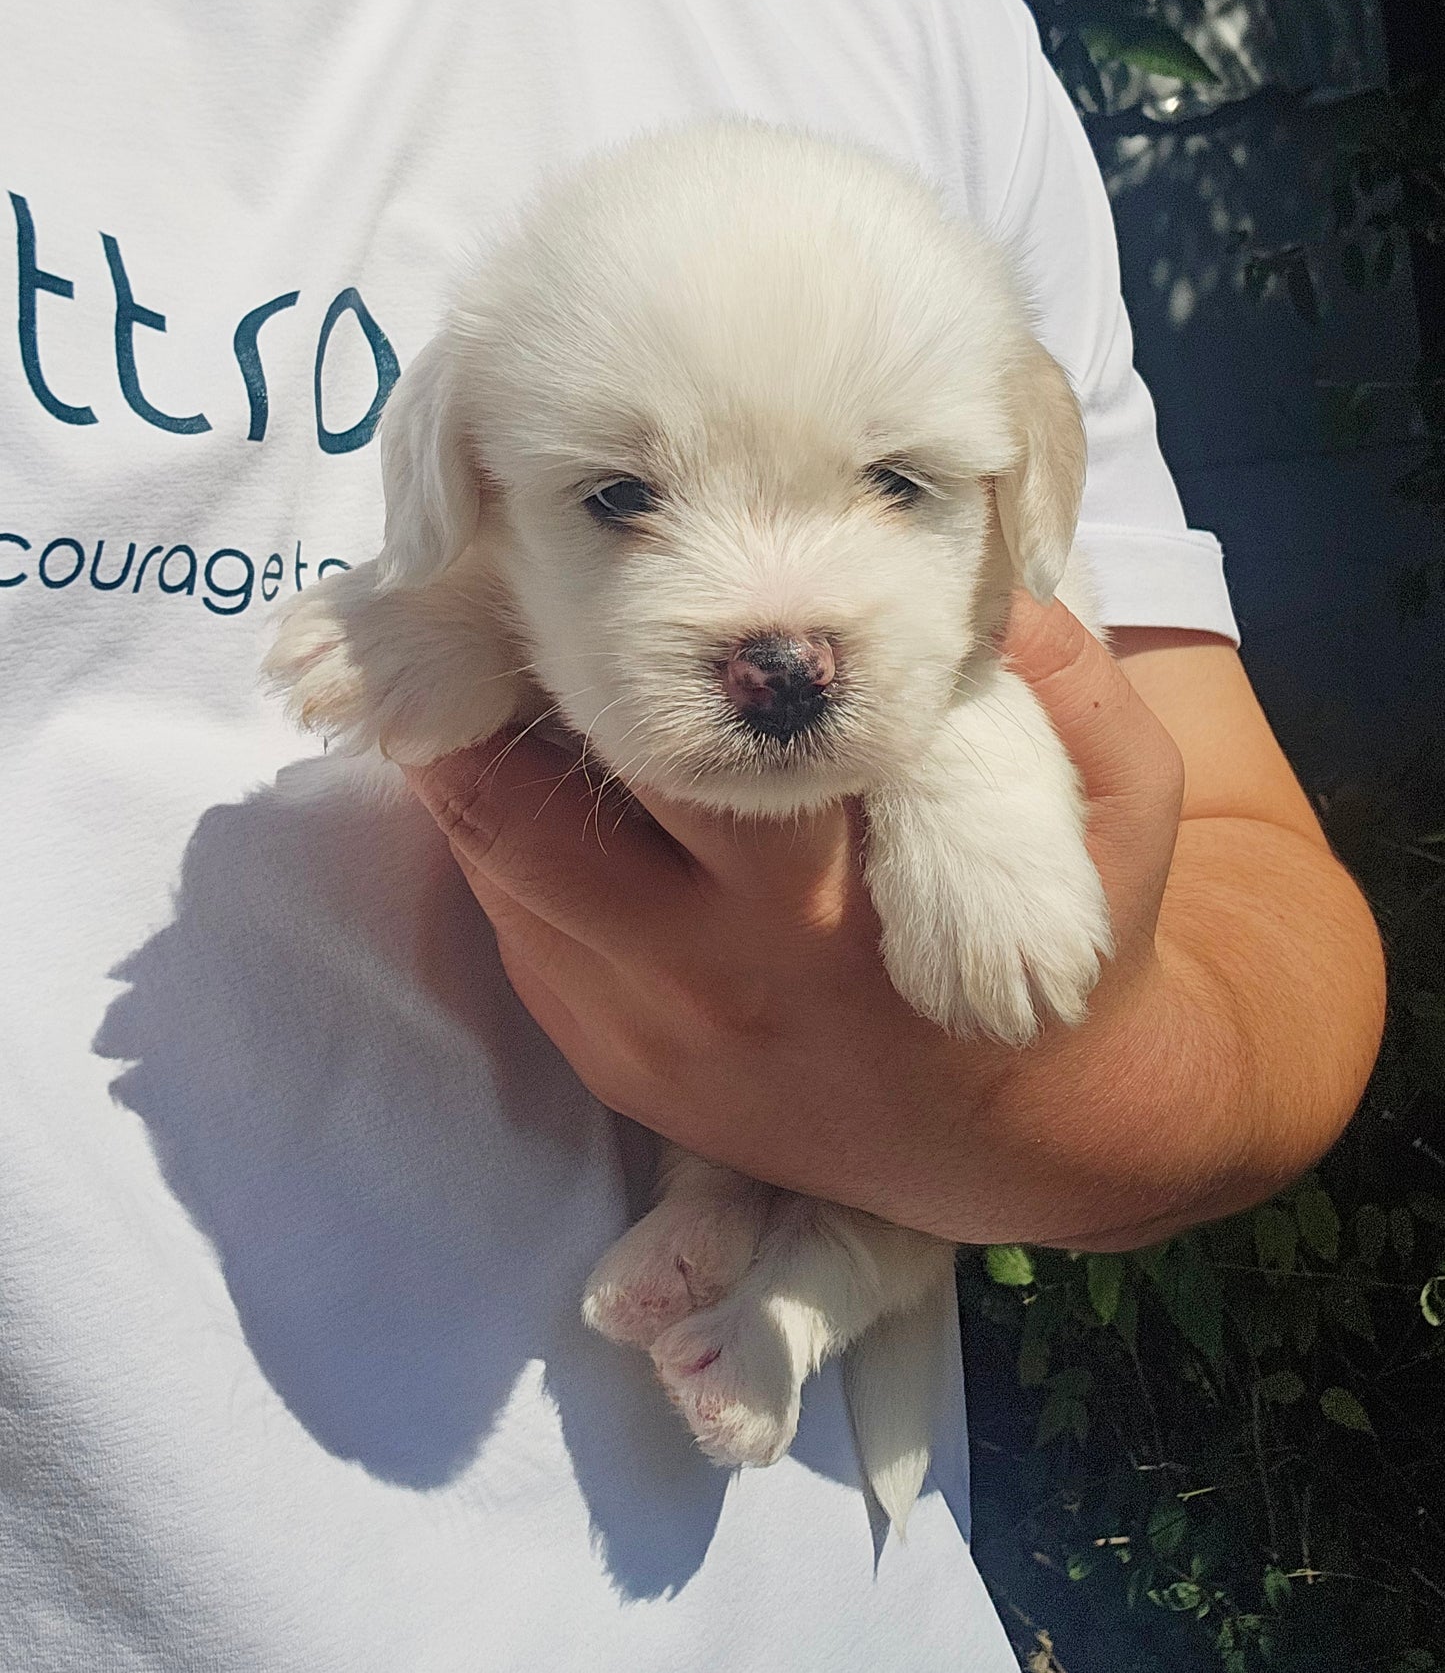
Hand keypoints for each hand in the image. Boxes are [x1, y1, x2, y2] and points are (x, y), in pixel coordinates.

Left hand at [405, 594, 1218, 1247]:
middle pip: (523, 812)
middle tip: (487, 587)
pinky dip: (509, 842)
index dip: (598, 636)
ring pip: (496, 869)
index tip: (575, 551)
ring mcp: (654, 1033)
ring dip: (473, 761)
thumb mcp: (1112, 786)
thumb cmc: (1076, 925)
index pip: (669, 746)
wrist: (1048, 1131)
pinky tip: (549, 774)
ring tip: (491, 662)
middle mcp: (722, 970)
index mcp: (837, 894)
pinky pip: (520, 933)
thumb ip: (1047, 664)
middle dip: (484, 694)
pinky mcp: (619, 1070)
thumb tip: (927, 552)